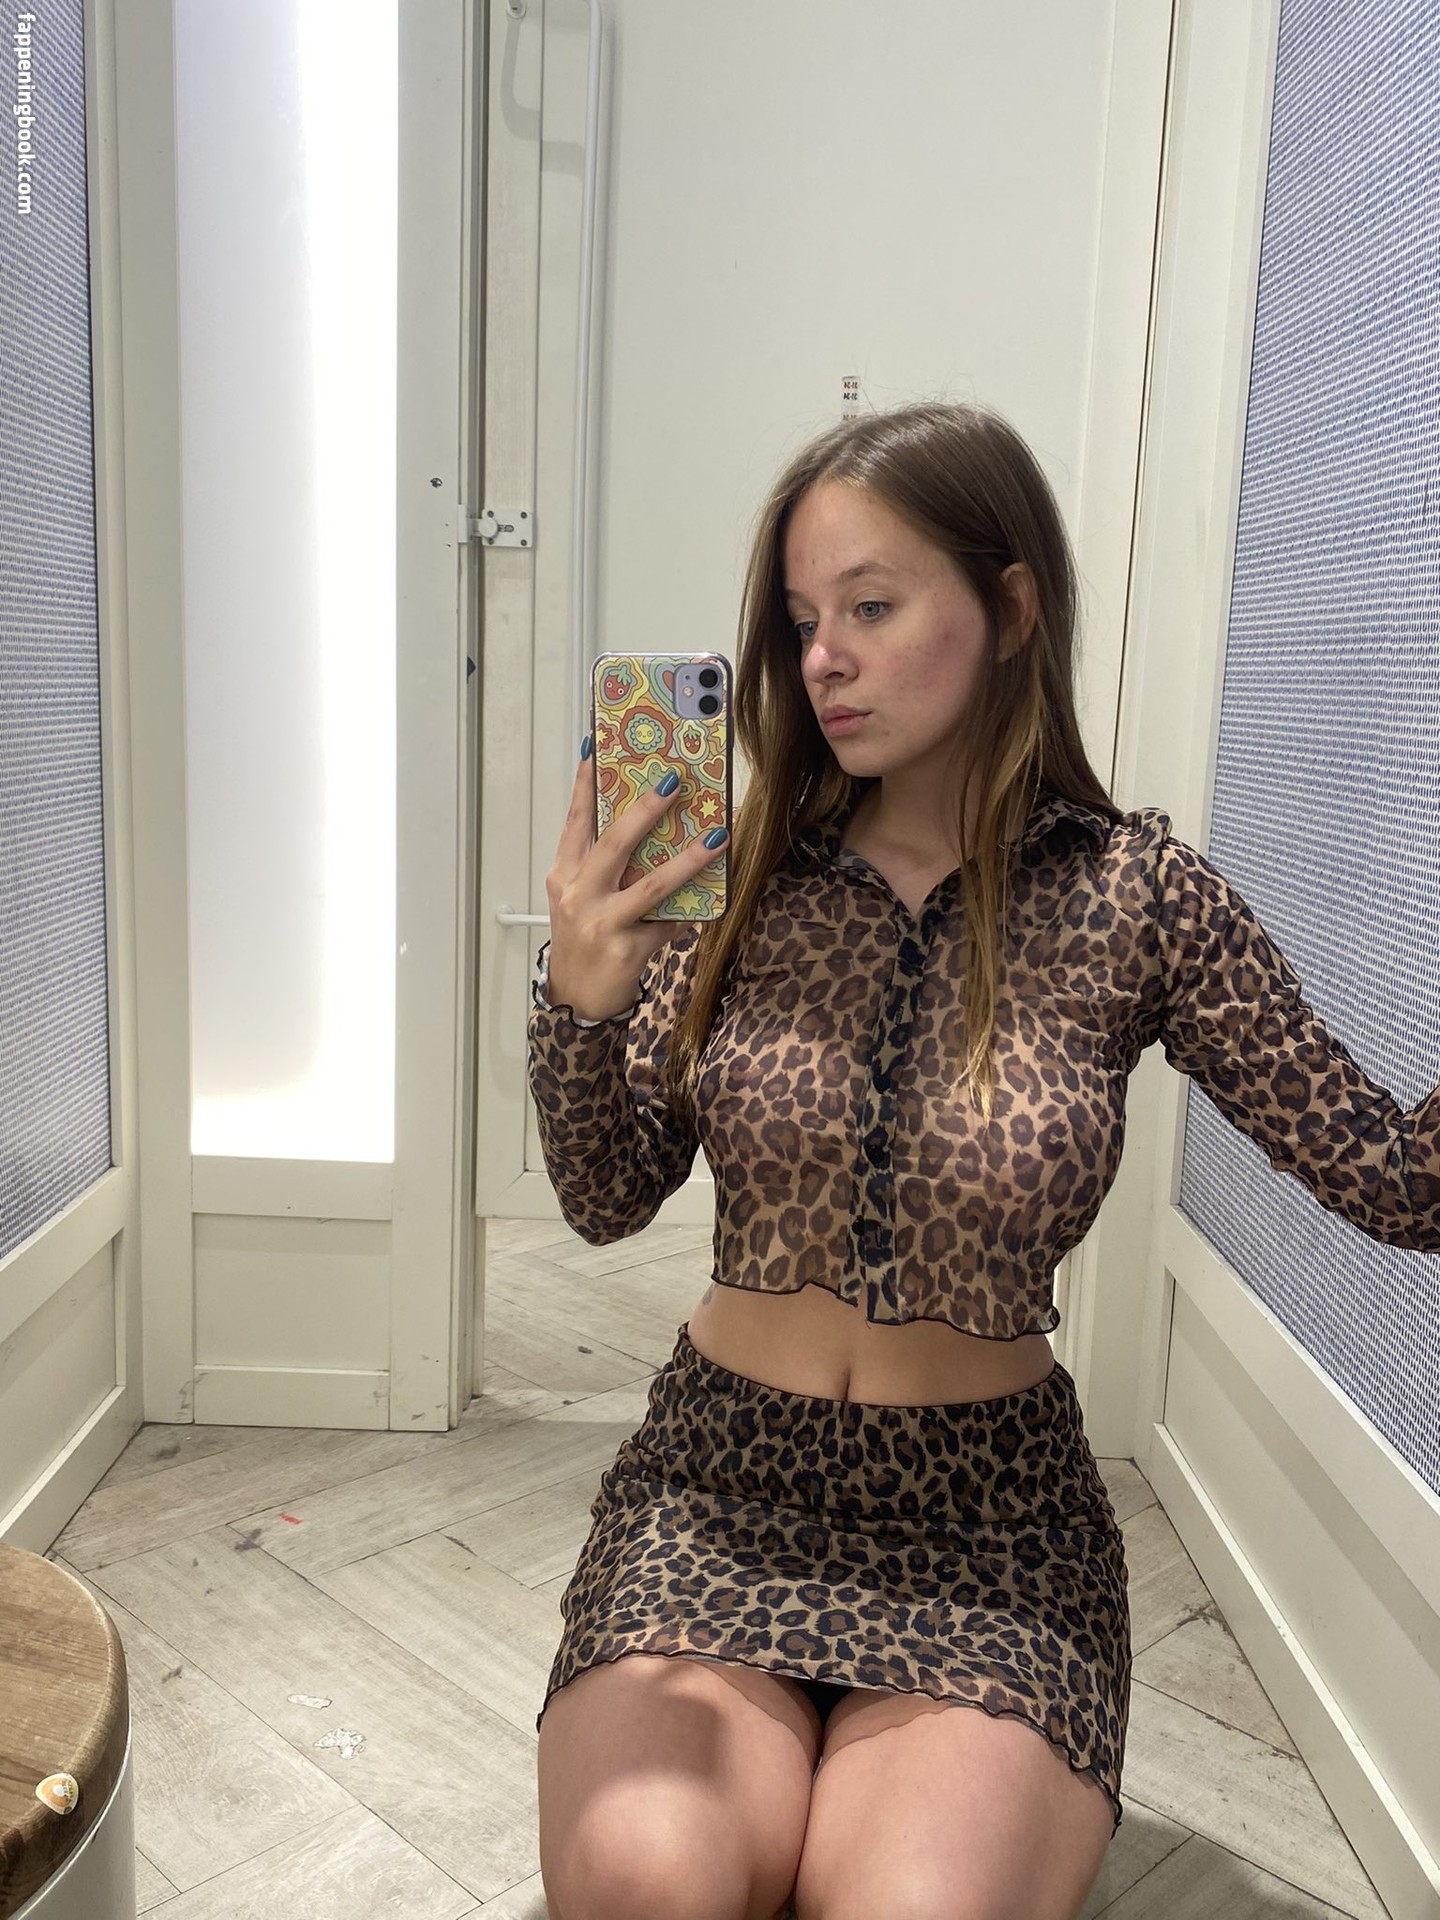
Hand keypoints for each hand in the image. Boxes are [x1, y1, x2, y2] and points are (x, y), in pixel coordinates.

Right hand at [543, 744, 727, 1020]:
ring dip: (688, 859)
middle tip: (672, 782)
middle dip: (645, 810)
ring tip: (716, 839)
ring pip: (650, 884)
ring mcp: (601, 922)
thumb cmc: (583, 941)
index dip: (586, 785)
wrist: (576, 1000)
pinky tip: (701, 913)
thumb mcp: (582, 900)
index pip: (575, 821)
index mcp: (565, 875)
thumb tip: (654, 839)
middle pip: (613, 843)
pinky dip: (685, 916)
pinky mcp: (626, 949)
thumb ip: (607, 870)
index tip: (596, 748)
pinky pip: (666, 924)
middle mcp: (578, 894)